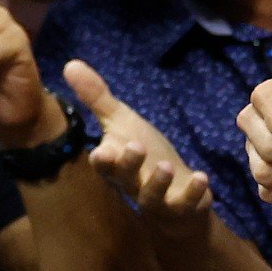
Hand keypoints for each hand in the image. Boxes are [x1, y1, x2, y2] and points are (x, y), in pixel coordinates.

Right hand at [68, 60, 212, 232]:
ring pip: (151, 196)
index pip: (104, 164)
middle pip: (126, 178)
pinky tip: (201, 176)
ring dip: (158, 182)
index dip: (103, 160)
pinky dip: (193, 192)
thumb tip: (70, 63)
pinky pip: (185, 203)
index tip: (101, 151)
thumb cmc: (146, 156)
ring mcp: (157, 200)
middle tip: (135, 146)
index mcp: (116, 165)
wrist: (176, 193)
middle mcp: (133, 185)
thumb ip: (98, 97)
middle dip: (129, 164)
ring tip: (165, 165)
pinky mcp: (182, 207)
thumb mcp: (123, 123)